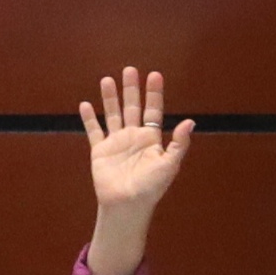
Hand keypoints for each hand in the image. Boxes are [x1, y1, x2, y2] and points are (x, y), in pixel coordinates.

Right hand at [80, 67, 194, 274]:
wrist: (127, 204)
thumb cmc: (151, 187)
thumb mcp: (169, 165)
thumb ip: (178, 143)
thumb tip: (190, 122)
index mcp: (150, 138)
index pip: (153, 110)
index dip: (154, 93)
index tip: (154, 75)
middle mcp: (133, 136)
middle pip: (132, 107)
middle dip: (131, 88)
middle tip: (129, 70)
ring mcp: (116, 142)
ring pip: (112, 114)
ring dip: (110, 98)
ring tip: (107, 80)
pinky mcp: (99, 150)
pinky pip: (93, 131)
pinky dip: (89, 118)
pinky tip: (85, 105)